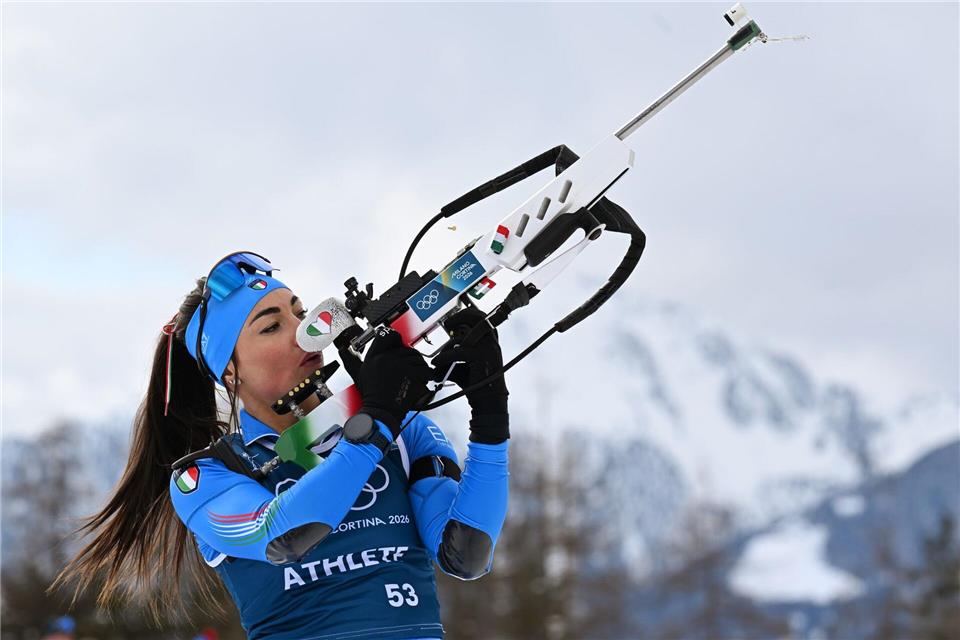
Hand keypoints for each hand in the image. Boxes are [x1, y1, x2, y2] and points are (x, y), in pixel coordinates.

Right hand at [356, 330, 431, 435]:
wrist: (380, 412)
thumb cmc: (372, 397)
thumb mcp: (359, 375)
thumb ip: (352, 360)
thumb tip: (342, 350)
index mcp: (373, 356)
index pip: (386, 336)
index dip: (396, 338)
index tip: (400, 345)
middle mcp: (385, 357)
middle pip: (406, 348)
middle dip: (411, 358)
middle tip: (412, 368)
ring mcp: (398, 364)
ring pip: (417, 358)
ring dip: (420, 367)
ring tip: (418, 376)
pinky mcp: (409, 373)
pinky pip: (424, 369)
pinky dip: (427, 375)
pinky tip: (423, 380)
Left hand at [432, 307, 508, 443]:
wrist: (487, 403)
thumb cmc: (475, 385)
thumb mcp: (464, 366)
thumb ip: (455, 355)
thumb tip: (438, 354)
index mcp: (490, 343)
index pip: (482, 318)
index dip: (467, 315)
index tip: (452, 322)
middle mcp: (492, 343)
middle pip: (477, 317)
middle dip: (460, 316)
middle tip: (447, 324)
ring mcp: (489, 349)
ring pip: (462, 339)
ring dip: (446, 349)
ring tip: (438, 360)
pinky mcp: (482, 357)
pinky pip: (458, 352)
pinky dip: (444, 358)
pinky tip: (437, 364)